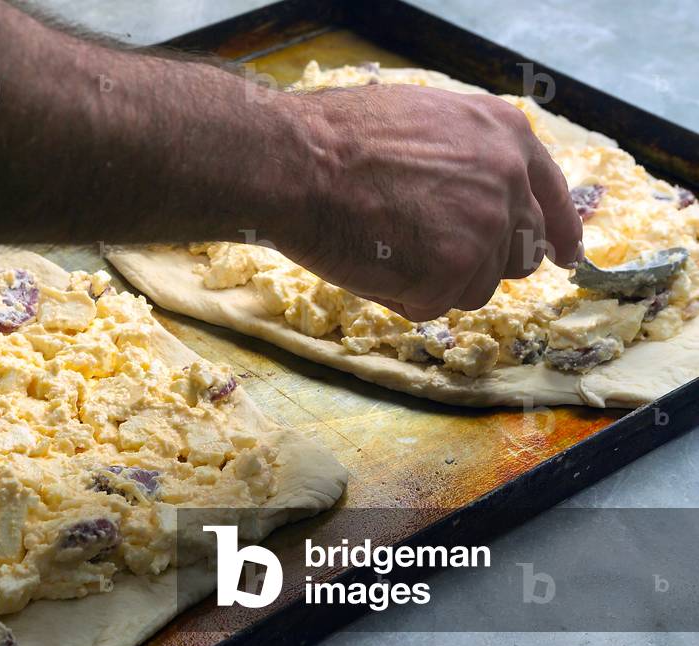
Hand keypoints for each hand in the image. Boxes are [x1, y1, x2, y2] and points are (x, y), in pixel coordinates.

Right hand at [275, 84, 582, 321]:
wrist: (297, 161)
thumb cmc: (335, 140)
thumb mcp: (423, 122)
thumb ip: (463, 159)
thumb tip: (469, 202)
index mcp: (503, 135)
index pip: (552, 195)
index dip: (559, 231)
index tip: (565, 256)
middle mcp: (508, 179)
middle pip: (519, 252)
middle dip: (481, 264)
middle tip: (435, 262)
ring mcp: (485, 226)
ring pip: (477, 288)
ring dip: (436, 283)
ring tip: (386, 249)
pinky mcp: (454, 268)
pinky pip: (434, 306)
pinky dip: (402, 297)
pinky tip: (373, 263)